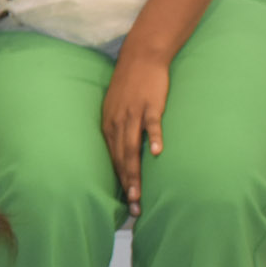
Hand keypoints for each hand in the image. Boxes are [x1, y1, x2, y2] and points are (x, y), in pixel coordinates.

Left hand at [101, 45, 171, 214]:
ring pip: (131, 147)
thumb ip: (120, 130)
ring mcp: (133, 114)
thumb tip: (123, 153)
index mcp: (108, 125)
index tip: (125, 202)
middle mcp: (117, 122)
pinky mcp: (150, 105)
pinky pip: (151, 124)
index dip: (118, 181)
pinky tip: (157, 152)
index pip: (112, 159)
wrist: (140, 57)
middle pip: (120, 158)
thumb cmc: (131, 86)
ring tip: (139, 192)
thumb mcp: (117, 109)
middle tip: (134, 208)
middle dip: (127, 185)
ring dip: (135, 171)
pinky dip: (153, 137)